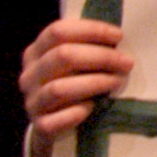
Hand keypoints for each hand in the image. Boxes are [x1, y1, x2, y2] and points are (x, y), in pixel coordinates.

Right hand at [20, 17, 133, 142]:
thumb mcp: (74, 63)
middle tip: (127, 62)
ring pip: (59, 88)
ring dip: (94, 83)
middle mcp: (30, 75)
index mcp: (36, 52)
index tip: (119, 36)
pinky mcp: (40, 126)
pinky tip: (92, 107)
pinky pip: (55, 120)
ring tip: (117, 81)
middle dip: (101, 57)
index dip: (91, 30)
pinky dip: (75, 113)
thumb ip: (87, 48)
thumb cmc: (72, 84)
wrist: (52, 126)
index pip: (58, 31)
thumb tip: (120, 38)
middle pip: (63, 55)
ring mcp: (32, 102)